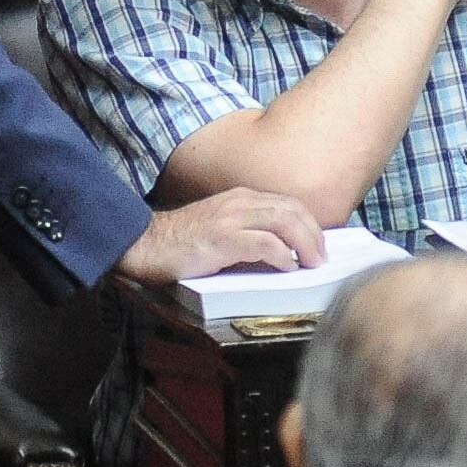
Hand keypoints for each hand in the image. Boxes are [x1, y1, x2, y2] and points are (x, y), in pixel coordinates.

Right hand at [114, 187, 326, 283]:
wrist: (146, 244)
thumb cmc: (182, 243)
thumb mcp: (221, 227)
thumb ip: (248, 231)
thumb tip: (282, 252)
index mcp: (241, 198)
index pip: (288, 203)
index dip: (310, 224)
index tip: (319, 246)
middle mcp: (239, 202)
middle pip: (292, 210)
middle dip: (314, 234)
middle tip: (321, 259)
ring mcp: (230, 219)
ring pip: (284, 222)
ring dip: (304, 244)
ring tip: (311, 264)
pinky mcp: (222, 240)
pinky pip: (264, 243)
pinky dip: (281, 255)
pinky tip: (287, 268)